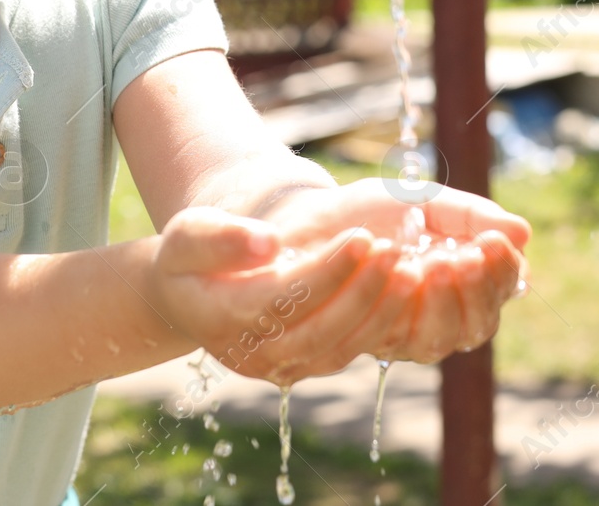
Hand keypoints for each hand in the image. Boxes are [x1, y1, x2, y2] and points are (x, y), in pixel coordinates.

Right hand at [143, 205, 403, 384]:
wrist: (187, 296)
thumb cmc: (189, 256)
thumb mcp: (189, 233)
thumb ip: (222, 237)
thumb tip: (269, 242)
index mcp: (222, 317)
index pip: (285, 298)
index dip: (327, 270)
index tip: (363, 236)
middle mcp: (253, 353)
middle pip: (319, 330)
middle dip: (363, 291)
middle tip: (397, 252)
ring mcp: (280, 366)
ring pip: (340, 349)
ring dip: (380, 312)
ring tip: (411, 271)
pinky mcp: (303, 366)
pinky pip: (347, 352)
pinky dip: (380, 325)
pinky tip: (405, 292)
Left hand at [253, 179, 530, 367]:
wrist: (299, 220)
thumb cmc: (364, 214)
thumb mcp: (419, 201)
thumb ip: (467, 215)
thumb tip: (523, 233)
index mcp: (453, 289)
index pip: (495, 298)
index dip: (500, 277)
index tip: (493, 242)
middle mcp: (428, 320)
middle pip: (471, 330)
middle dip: (472, 293)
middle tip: (459, 255)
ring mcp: (393, 334)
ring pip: (432, 342)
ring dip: (436, 302)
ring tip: (428, 259)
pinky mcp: (351, 339)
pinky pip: (380, 335)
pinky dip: (387, 299)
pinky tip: (386, 258)